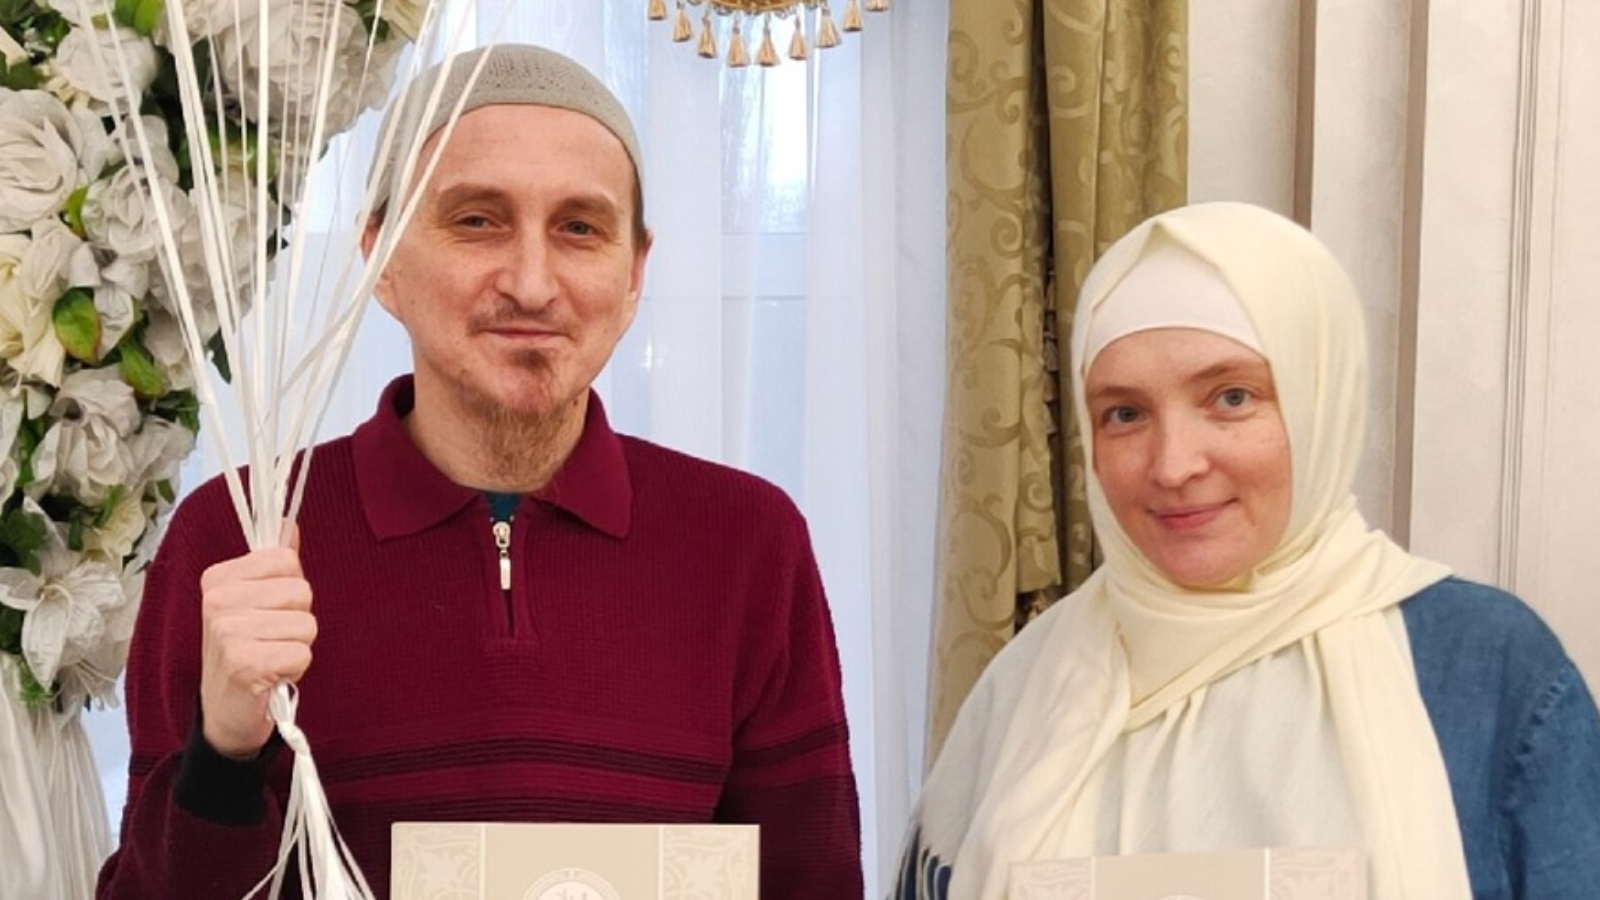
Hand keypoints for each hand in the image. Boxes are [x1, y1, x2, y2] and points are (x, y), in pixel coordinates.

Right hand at [198, 534, 315, 758]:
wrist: (225, 714)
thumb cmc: (246, 653)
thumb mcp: (254, 603)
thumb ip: (274, 564)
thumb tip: (289, 527)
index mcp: (218, 578)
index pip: (285, 560)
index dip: (290, 589)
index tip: (267, 612)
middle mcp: (217, 601)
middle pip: (301, 591)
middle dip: (297, 620)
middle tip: (269, 641)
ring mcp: (227, 632)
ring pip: (307, 624)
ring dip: (297, 647)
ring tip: (269, 658)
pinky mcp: (243, 663)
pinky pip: (302, 653)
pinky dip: (295, 669)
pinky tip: (270, 676)